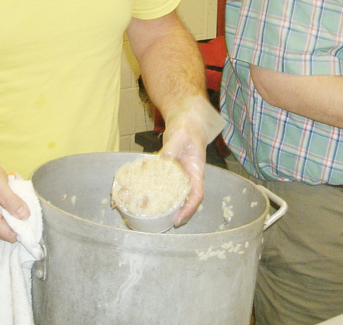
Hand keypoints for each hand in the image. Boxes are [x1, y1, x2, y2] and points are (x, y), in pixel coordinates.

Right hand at [0, 152, 27, 241]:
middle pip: (9, 232)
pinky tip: (6, 197)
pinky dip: (6, 210)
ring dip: (12, 213)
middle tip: (21, 200)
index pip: (11, 236)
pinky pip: (0, 219)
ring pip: (5, 225)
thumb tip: (25, 216)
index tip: (30, 214)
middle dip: (18, 218)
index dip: (23, 227)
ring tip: (12, 196)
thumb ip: (12, 201)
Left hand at [159, 95, 224, 224]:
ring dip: (167, 205)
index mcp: (196, 170)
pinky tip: (145, 195)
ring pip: (176, 194)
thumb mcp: (180, 136)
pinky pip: (165, 185)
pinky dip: (157, 192)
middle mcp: (189, 176)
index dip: (189, 209)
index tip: (178, 219)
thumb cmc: (187, 128)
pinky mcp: (170, 171)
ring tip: (152, 213)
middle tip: (163, 222)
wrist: (185, 120)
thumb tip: (162, 162)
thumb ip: (171, 149)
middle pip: (186, 199)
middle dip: (177, 213)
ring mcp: (180, 174)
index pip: (197, 195)